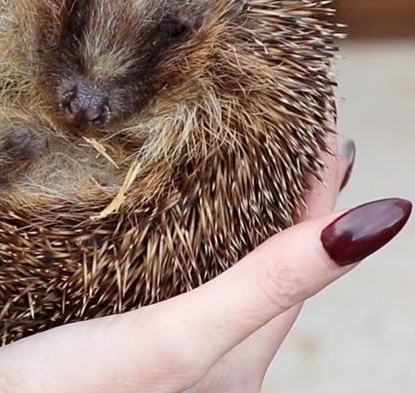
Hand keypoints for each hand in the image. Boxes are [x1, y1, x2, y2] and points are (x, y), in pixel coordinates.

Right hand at [0, 147, 409, 392]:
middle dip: (273, 194)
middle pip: (257, 263)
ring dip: (212, 210)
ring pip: (201, 267)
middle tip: (273, 124)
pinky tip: (129, 209)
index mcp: (232, 362)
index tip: (321, 119)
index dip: (317, 189)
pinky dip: (156, 234)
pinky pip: (150, 277)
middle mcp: (198, 357)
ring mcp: (147, 349)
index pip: (297, 262)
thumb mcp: (174, 338)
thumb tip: (383, 219)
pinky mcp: (98, 336)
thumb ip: (266, 284)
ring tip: (210, 151)